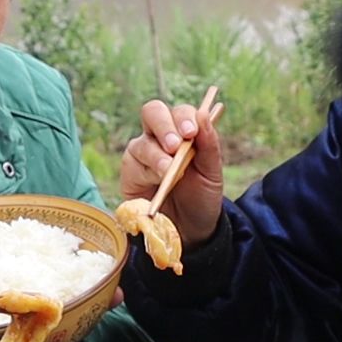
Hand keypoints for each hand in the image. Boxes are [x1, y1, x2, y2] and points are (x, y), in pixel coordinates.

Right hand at [120, 98, 223, 246]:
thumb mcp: (212, 173)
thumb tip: (204, 114)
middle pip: (152, 112)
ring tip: (168, 172)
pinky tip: (157, 182)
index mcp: (183, 131)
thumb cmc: (201, 196)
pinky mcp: (130, 172)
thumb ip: (209, 144)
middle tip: (175, 146)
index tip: (191, 133)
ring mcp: (142, 153)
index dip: (183, 117)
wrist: (190, 229)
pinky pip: (132, 163)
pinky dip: (146, 171)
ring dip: (157, 156)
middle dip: (164, 126)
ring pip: (142, 141)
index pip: (179, 112)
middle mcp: (160, 137)